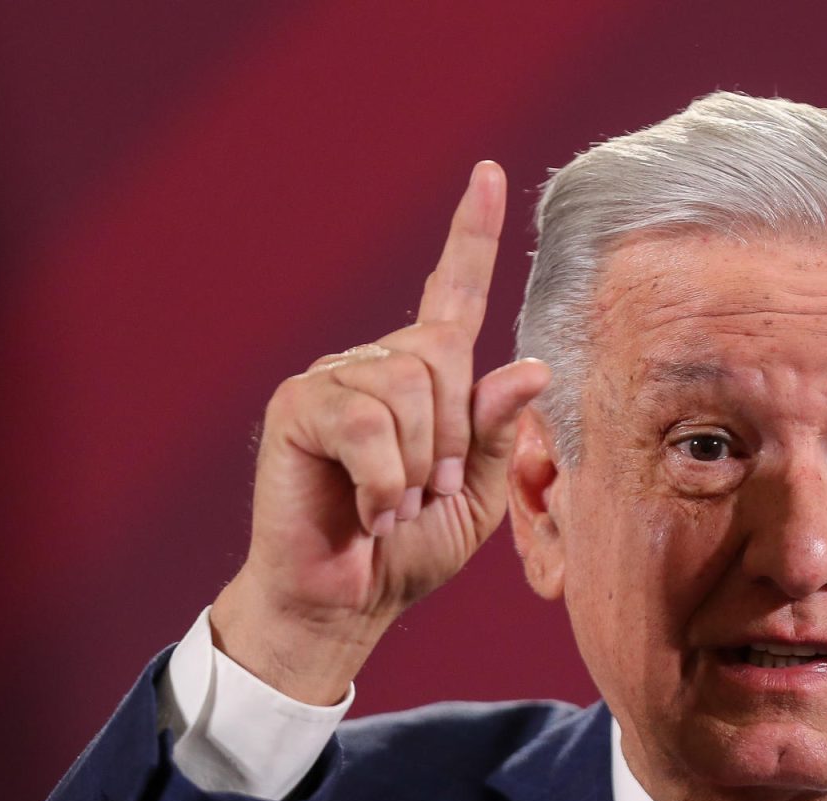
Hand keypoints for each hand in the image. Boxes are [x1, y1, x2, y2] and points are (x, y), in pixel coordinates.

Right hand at [210, 161, 550, 704]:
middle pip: (442, 354)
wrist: (345, 600)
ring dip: (416, 466)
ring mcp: (333, 379)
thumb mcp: (475, 495)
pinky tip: (368, 506)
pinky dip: (383, 477)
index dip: (473, 235)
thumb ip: (499, 432)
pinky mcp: (297, 407)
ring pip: (407, 388)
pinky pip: (365, 421)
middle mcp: (377, 364)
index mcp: (425, 379)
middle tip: (427, 492)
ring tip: (391, 504)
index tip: (488, 174)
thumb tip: (529, 368)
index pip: (453, 293)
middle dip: (451, 439)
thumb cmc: (407, 548)